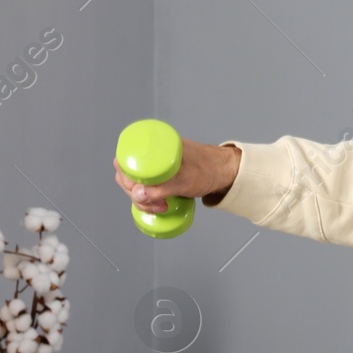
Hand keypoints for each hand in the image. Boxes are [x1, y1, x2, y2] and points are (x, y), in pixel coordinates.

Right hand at [114, 140, 241, 213]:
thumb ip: (159, 190)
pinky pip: (146, 185)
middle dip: (136, 194)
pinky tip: (157, 206)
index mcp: (155, 145)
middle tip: (155, 205)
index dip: (127, 181)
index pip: (124, 161)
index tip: (140, 194)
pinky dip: (148, 197)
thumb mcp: (184, 182)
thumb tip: (137, 195)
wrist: (227, 171)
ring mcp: (156, 163)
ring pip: (136, 183)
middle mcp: (153, 152)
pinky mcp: (161, 174)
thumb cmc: (209, 170)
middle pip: (127, 174)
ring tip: (160, 207)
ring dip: (142, 199)